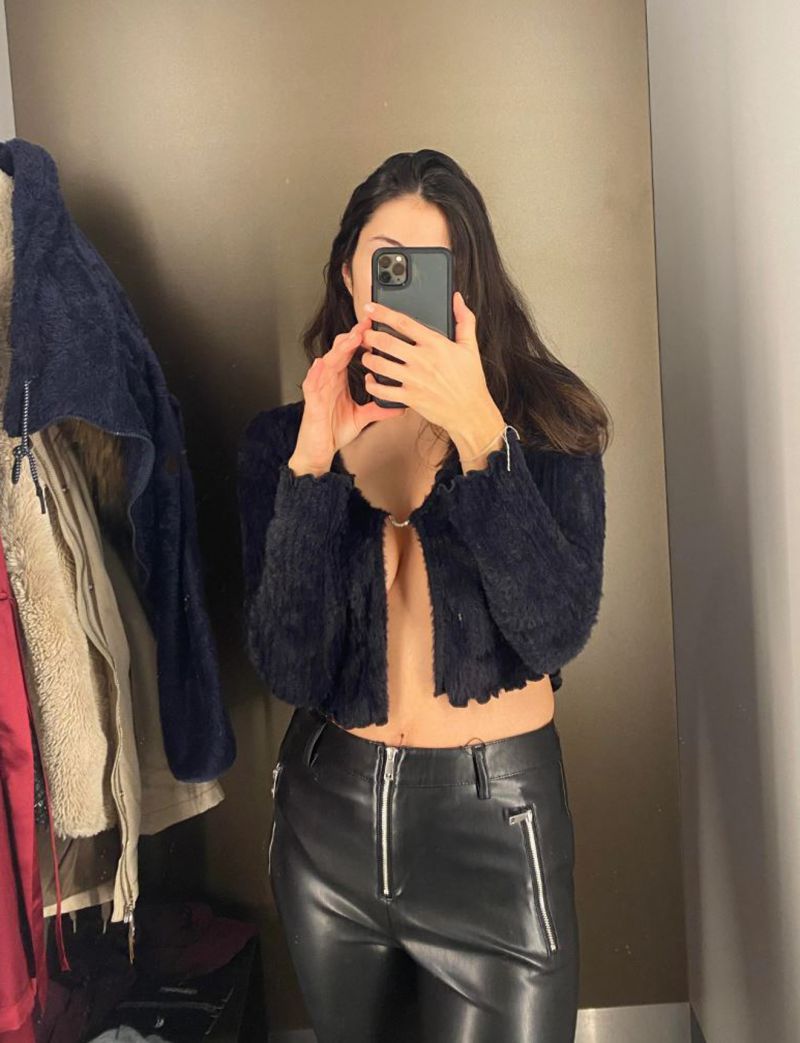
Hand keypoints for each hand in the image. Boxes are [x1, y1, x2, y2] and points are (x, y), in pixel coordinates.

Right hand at [292, 317, 406, 473]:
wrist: (320, 450)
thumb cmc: (334, 430)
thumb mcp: (363, 417)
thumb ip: (379, 409)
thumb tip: (401, 406)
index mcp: (340, 380)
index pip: (350, 354)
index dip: (360, 339)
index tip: (374, 327)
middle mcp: (329, 380)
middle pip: (339, 352)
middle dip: (351, 338)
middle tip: (365, 325)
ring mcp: (319, 389)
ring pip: (326, 363)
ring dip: (338, 350)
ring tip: (349, 339)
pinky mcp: (311, 402)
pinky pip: (311, 384)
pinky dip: (315, 374)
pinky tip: (320, 364)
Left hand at [361, 292, 505, 455]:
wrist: (471, 411)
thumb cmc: (470, 380)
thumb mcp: (470, 347)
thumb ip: (464, 319)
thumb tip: (457, 299)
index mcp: (435, 344)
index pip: (403, 322)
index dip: (382, 312)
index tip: (370, 308)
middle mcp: (422, 360)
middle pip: (385, 342)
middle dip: (369, 336)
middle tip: (364, 334)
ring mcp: (415, 379)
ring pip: (380, 364)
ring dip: (368, 358)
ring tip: (366, 355)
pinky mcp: (410, 397)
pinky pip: (383, 391)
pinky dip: (372, 384)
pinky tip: (371, 379)